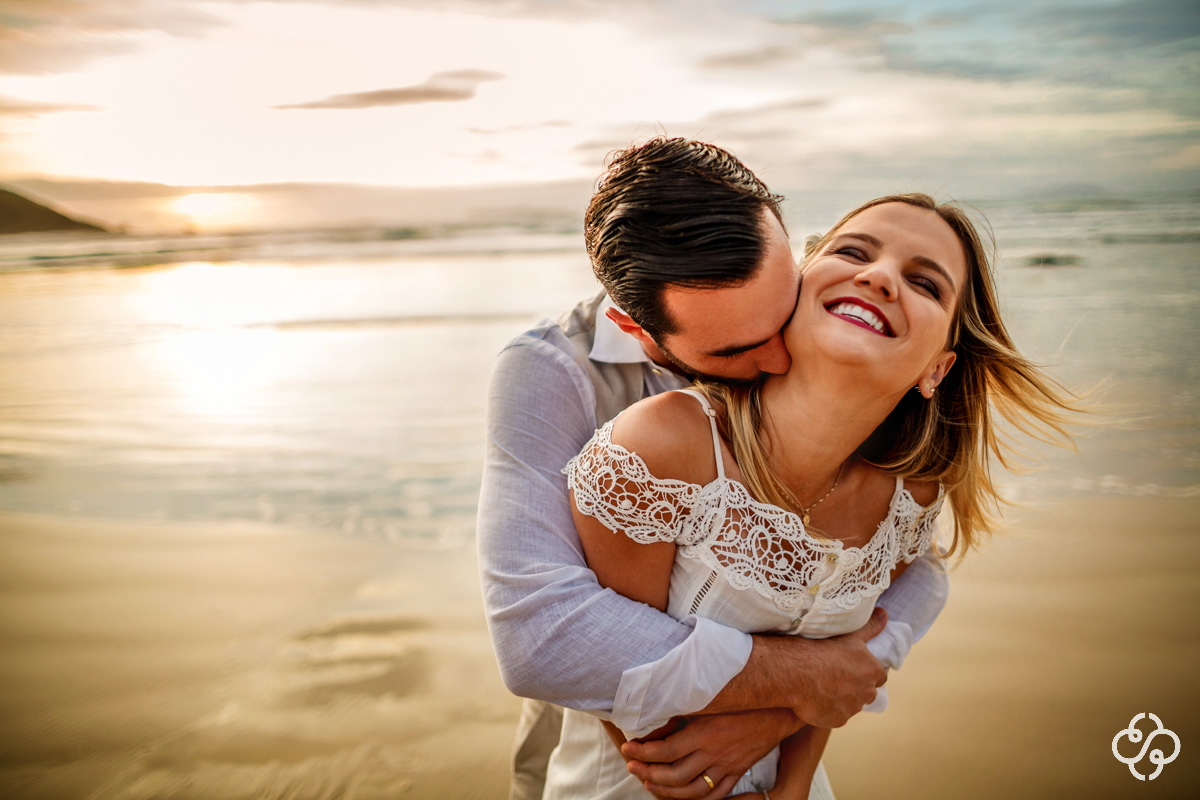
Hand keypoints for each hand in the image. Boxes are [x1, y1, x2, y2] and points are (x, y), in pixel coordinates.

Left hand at [620, 708, 802, 798]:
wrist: (778, 707)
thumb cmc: (741, 696)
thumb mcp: (709, 699)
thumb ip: (683, 711)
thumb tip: (656, 720)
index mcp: (704, 733)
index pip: (665, 751)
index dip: (643, 752)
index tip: (628, 748)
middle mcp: (715, 753)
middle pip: (674, 775)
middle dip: (648, 773)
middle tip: (632, 766)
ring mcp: (728, 766)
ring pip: (693, 791)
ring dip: (667, 791)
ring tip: (650, 783)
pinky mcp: (738, 771)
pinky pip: (716, 796)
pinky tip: (683, 797)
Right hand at [786, 606, 887, 727]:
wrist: (796, 672)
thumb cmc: (822, 649)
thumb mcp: (850, 635)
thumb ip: (871, 627)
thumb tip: (885, 614)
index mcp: (873, 671)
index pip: (880, 675)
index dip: (866, 671)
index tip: (853, 667)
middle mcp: (867, 692)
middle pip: (868, 692)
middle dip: (857, 687)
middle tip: (837, 676)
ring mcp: (852, 708)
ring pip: (852, 704)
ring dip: (843, 698)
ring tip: (823, 686)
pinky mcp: (837, 720)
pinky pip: (836, 715)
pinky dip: (829, 709)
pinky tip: (816, 697)